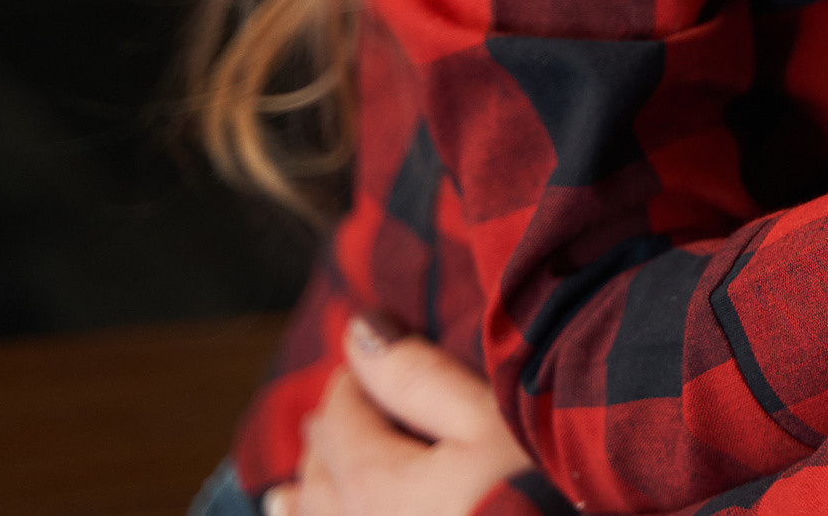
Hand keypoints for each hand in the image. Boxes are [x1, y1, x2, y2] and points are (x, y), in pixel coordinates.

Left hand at [262, 317, 531, 515]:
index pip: (344, 410)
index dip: (359, 378)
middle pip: (321, 465)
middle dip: (333, 431)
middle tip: (353, 409)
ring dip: (310, 487)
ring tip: (302, 477)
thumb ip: (418, 376)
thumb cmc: (533, 499)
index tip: (376, 359)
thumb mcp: (489, 426)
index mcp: (372, 480)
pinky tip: (294, 513)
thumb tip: (359, 329)